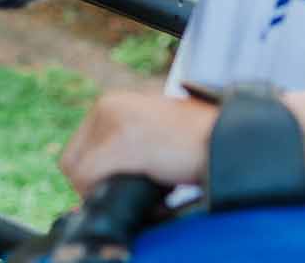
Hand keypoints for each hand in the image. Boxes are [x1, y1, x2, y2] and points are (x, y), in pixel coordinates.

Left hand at [59, 91, 215, 196]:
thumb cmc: (199, 142)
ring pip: (80, 173)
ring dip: (107, 192)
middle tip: (129, 194)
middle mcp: (107, 107)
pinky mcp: (122, 142)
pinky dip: (114, 196)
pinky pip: (93, 179)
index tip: (117, 189)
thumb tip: (98, 186)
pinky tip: (150, 199)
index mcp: (112, 104)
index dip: (92, 177)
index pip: (78, 149)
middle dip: (96, 186)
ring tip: (143, 195)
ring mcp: (113, 123)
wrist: (231, 138)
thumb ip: (124, 150)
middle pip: (73, 162)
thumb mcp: (152, 135)